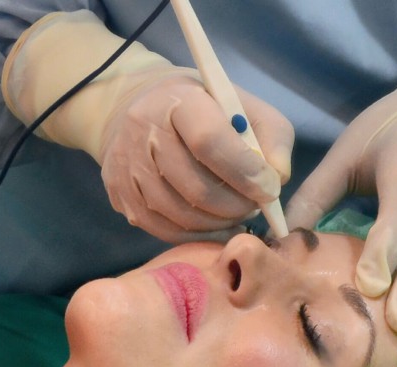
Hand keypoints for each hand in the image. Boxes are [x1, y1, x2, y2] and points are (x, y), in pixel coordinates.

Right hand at [95, 72, 292, 242]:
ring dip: (218, 223)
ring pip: (180, 215)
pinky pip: (163, 229)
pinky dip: (196, 235)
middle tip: (254, 206)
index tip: (269, 189)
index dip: (245, 171)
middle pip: (196, 187)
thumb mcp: (241, 105)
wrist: (134, 107)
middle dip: (236, 205)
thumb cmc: (200, 107)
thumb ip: (271, 137)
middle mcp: (143, 133)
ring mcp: (127, 167)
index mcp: (177, 101)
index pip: (210, 141)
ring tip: (236, 213)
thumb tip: (278, 179)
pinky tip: (214, 226)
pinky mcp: (118, 194)